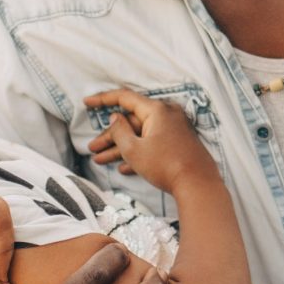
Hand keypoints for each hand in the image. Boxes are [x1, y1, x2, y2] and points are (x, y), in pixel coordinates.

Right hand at [84, 88, 215, 190]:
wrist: (198, 185)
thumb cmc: (165, 165)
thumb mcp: (134, 149)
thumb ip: (120, 131)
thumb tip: (115, 117)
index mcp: (156, 110)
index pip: (124, 98)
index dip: (103, 99)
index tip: (86, 103)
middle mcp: (166, 115)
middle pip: (131, 122)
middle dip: (110, 137)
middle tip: (92, 149)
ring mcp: (173, 130)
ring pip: (140, 135)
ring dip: (120, 148)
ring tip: (100, 161)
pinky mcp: (177, 144)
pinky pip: (153, 145)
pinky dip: (138, 154)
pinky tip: (123, 169)